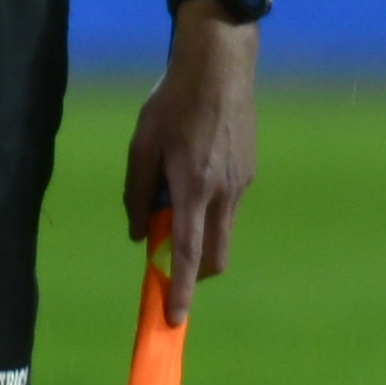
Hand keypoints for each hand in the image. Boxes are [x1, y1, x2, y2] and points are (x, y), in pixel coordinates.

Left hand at [126, 14, 257, 284]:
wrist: (220, 64)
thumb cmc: (173, 102)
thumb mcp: (141, 145)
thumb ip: (137, 194)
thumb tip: (139, 234)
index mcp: (193, 188)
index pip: (186, 254)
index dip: (180, 290)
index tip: (174, 319)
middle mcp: (223, 193)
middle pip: (213, 257)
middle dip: (192, 272)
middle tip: (165, 256)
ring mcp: (241, 184)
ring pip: (221, 231)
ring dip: (198, 232)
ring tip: (174, 186)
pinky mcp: (248, 172)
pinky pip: (228, 206)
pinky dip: (208, 207)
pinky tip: (193, 166)